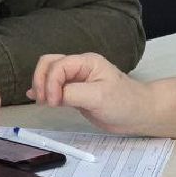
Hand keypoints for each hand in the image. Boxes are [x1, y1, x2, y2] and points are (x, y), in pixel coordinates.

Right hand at [28, 52, 153, 132]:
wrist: (139, 114)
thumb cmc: (124, 102)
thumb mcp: (98, 97)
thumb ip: (72, 93)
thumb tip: (52, 96)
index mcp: (86, 62)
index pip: (57, 65)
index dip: (50, 83)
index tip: (53, 103)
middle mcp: (79, 67)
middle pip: (48, 64)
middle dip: (41, 80)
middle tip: (44, 101)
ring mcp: (76, 80)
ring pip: (49, 74)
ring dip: (41, 85)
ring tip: (42, 102)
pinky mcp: (75, 94)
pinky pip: (54, 88)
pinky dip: (44, 91)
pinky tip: (36, 99)